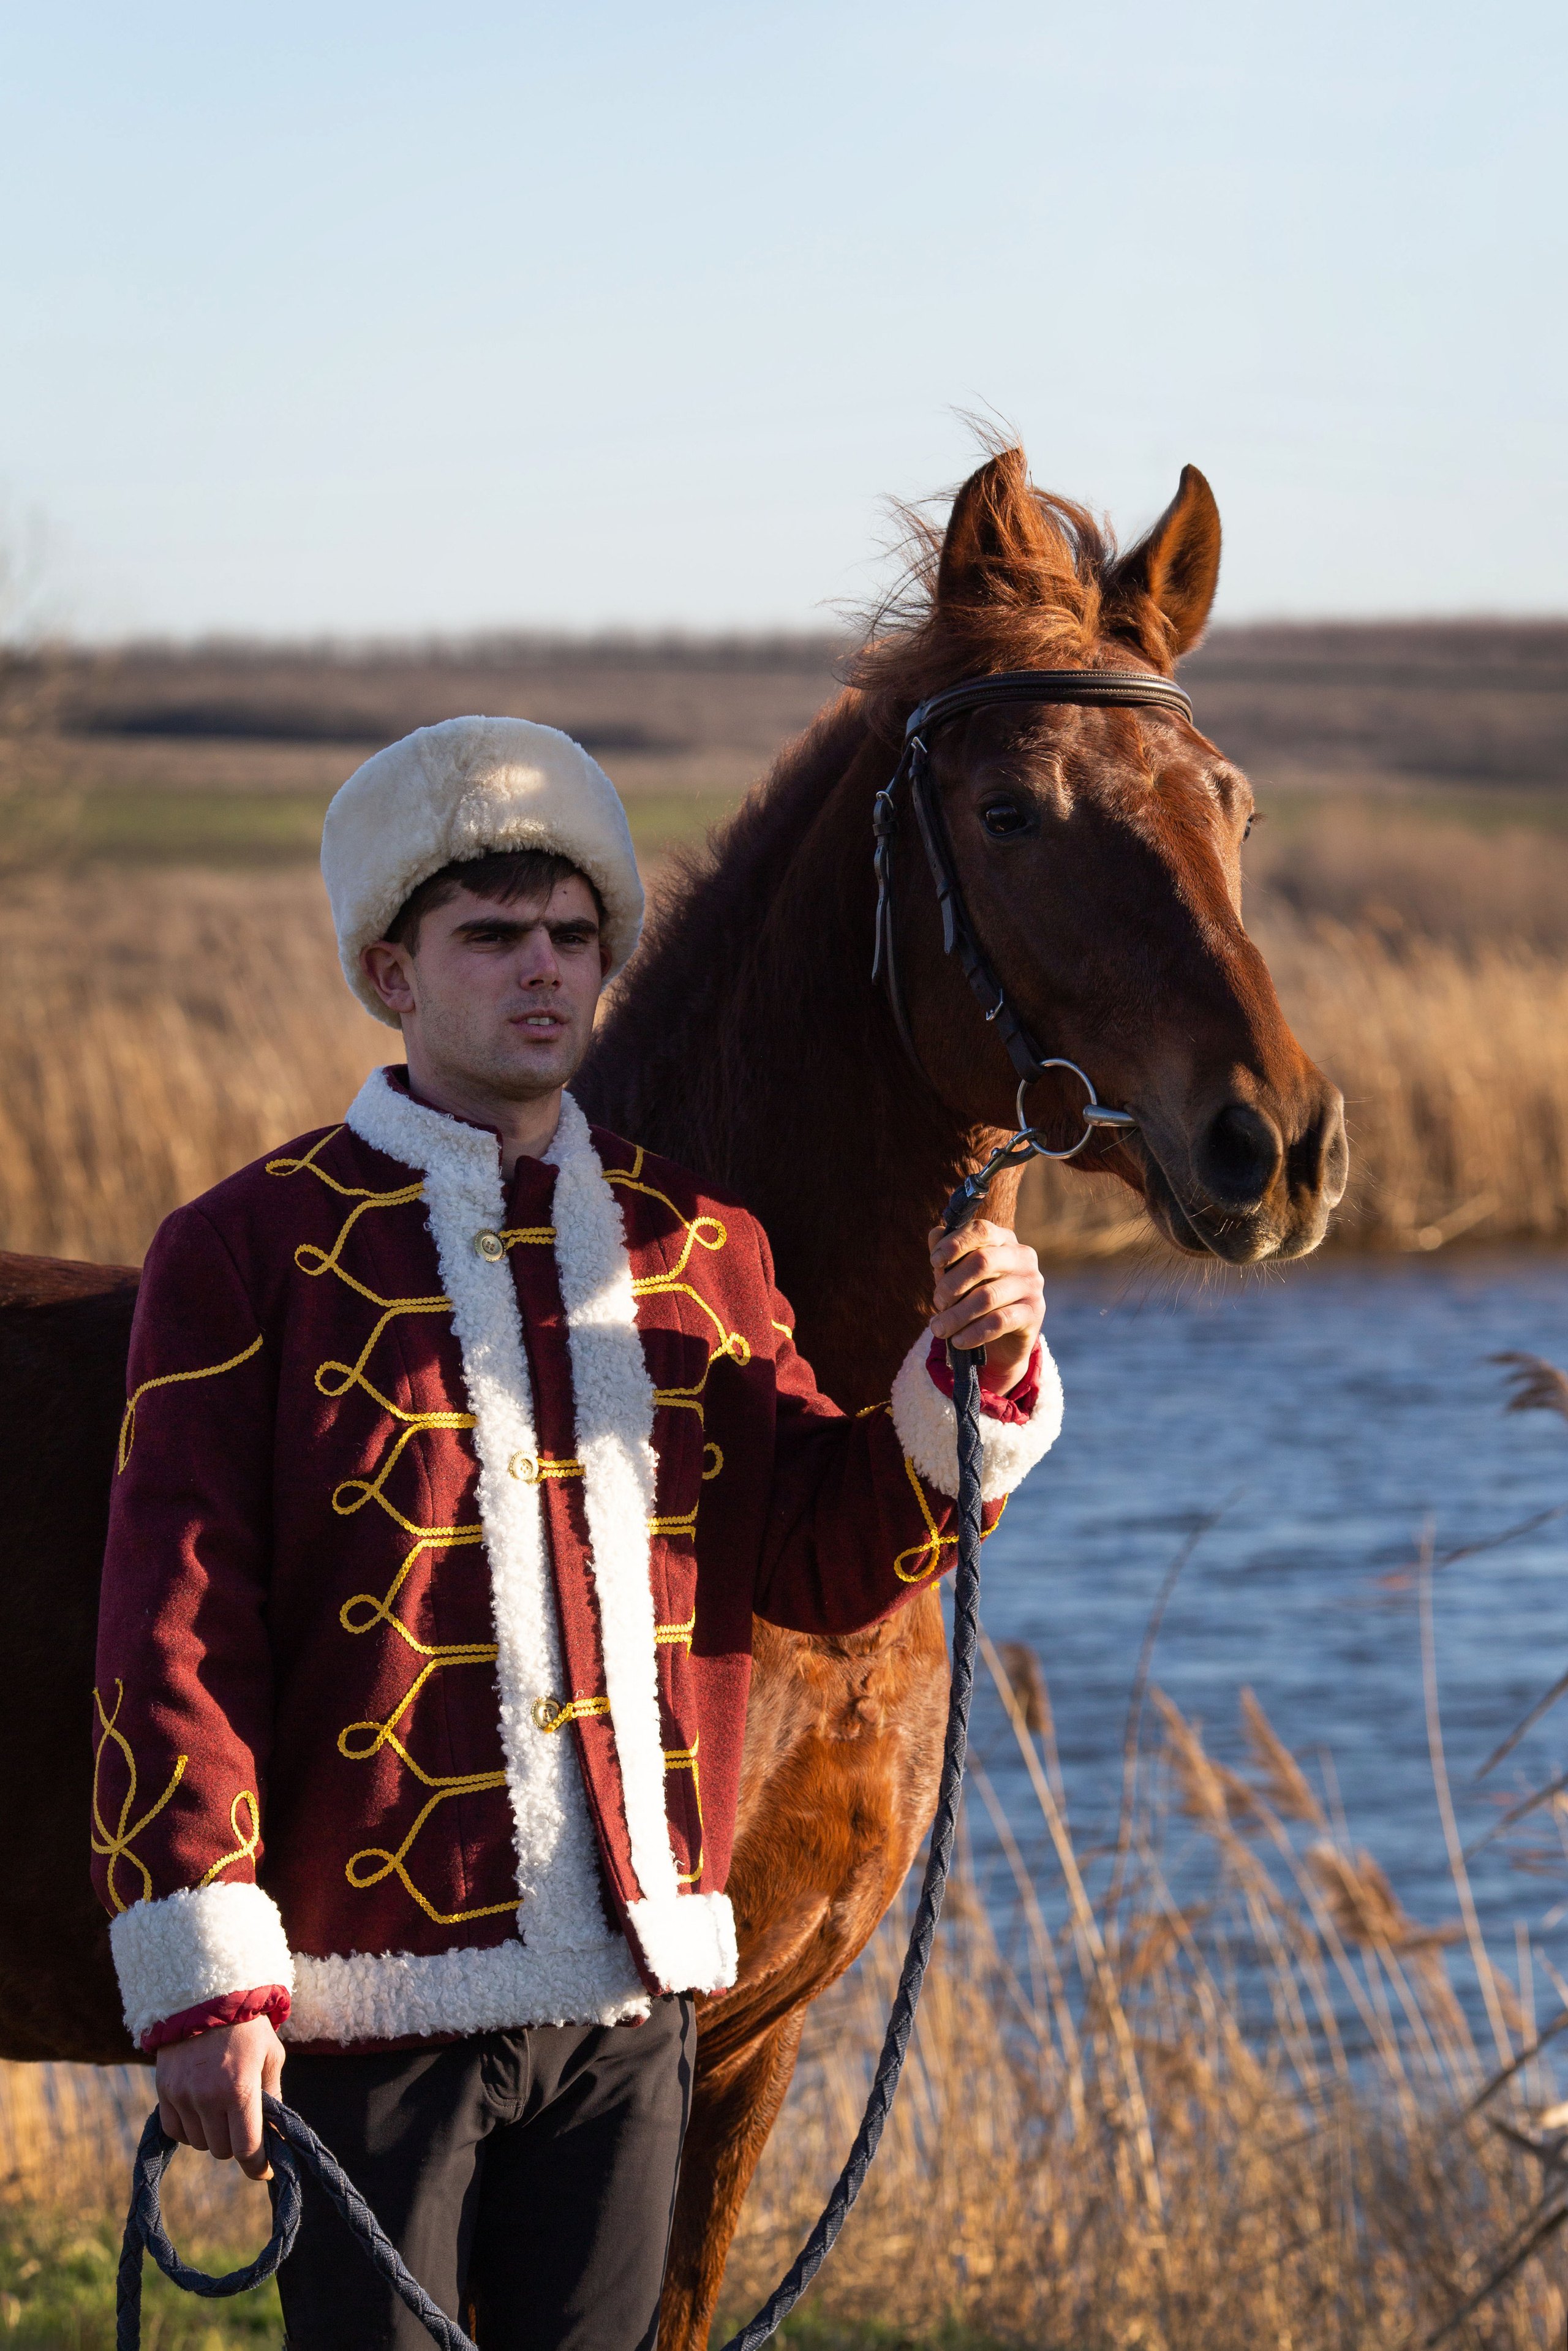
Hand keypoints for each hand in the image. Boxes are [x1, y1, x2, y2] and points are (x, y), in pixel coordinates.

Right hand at [155, 2015, 284, 2180]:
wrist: (205, 1995)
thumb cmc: (247, 2027)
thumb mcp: (270, 2056)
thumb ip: (272, 2098)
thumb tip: (275, 2136)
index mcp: (240, 2088)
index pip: (247, 2148)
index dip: (258, 2165)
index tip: (266, 2168)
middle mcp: (207, 2096)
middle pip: (222, 2150)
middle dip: (237, 2142)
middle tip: (245, 2122)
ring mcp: (182, 2095)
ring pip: (199, 2143)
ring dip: (213, 2134)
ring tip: (223, 2107)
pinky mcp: (163, 2091)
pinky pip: (175, 2130)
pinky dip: (189, 2128)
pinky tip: (201, 2108)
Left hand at [927, 1217, 1044, 1392]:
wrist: (1004, 1338)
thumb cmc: (976, 1296)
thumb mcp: (958, 1275)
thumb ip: (947, 1256)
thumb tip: (935, 1235)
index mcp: (1004, 1240)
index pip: (981, 1230)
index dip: (955, 1243)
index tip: (934, 1261)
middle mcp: (1022, 1257)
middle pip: (982, 1261)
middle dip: (951, 1284)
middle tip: (937, 1302)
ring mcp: (1031, 1285)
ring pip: (987, 1296)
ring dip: (956, 1315)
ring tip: (938, 1328)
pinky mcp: (1034, 1313)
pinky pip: (999, 1321)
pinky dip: (973, 1333)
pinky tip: (958, 1341)